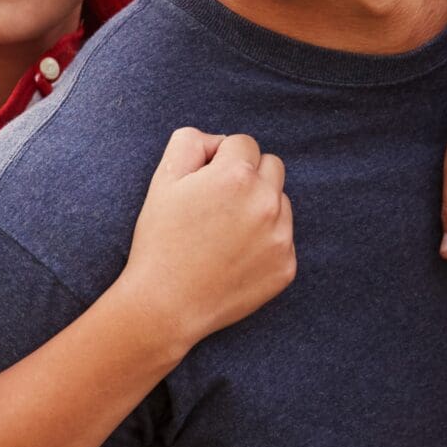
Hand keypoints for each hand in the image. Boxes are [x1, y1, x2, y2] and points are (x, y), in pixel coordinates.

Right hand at [112, 128, 296, 344]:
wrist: (166, 304)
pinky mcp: (286, 266)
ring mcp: (281, 237)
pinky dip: (264, 241)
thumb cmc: (160, 239)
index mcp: (236, 175)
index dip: (219, 159)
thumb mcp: (163, 179)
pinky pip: (283, 238)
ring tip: (224, 232)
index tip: (203, 183)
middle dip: (248, 176)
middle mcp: (266, 202)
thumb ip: (190, 141)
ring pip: (280, 202)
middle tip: (217, 204)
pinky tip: (234, 256)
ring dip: (259, 207)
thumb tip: (218, 142)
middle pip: (272, 166)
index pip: (243, 143)